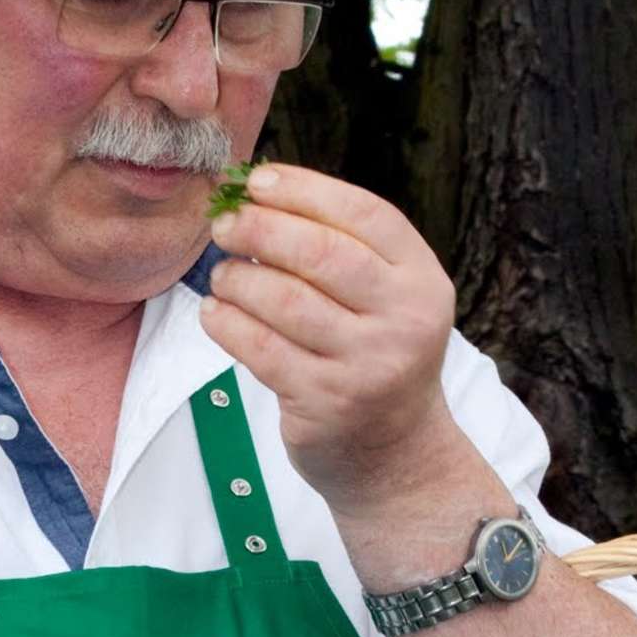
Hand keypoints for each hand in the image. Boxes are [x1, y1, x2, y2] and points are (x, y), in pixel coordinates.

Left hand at [199, 162, 458, 511]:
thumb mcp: (387, 300)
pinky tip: (214, 313)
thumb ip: (341, 249)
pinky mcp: (327, 403)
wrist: (396, 455)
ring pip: (285, 301)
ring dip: (239, 278)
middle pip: (322, 254)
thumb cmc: (375, 356)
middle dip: (261, 228)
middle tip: (224, 224)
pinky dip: (227, 324)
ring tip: (222, 275)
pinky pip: (261, 349)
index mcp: (422, 281)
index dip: (305, 190)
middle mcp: (404, 321)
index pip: (365, 215)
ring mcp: (368, 365)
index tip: (256, 181)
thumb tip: (256, 195)